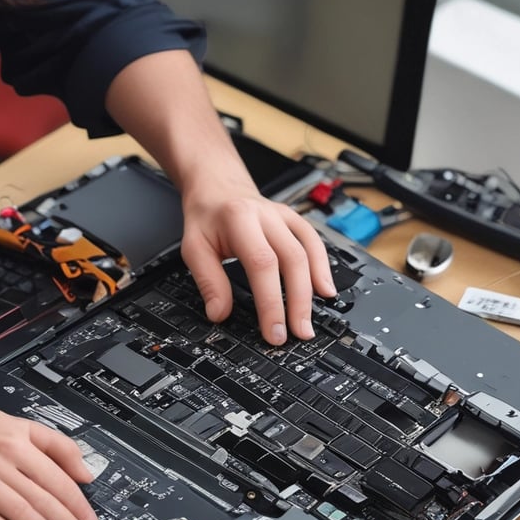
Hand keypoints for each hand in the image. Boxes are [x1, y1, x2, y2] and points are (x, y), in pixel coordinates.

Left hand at [180, 190, 336, 344]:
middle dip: (298, 302)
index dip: (271, 301)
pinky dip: (323, 267)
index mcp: (239, 219)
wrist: (217, 186)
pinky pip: (314, 243)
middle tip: (297, 333)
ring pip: (308, 252)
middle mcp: (266, 215)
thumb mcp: (194, 247)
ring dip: (313, 290)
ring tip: (310, 321)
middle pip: (292, 260)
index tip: (274, 331)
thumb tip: (219, 314)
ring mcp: (284, 216)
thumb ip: (208, 281)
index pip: (262, 264)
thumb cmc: (206, 216)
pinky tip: (325, 290)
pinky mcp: (294, 220)